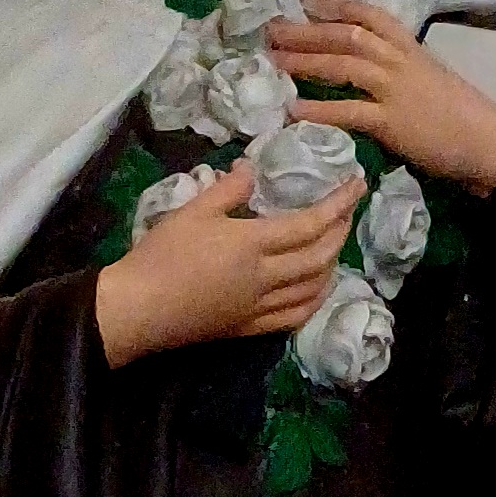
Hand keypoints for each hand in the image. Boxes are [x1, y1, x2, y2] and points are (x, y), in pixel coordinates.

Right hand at [94, 157, 362, 366]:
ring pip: (312, 289)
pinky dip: (314, 300)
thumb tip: (252, 168)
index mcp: (252, 244)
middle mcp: (264, 278)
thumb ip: (228, 189)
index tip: (356, 185)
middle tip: (347, 211)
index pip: (309, 224)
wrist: (139, 309)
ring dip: (332, 265)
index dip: (338, 205)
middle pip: (319, 257)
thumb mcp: (192, 210)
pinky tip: (316, 288)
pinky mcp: (249, 328)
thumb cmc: (161, 256)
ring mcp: (259, 307)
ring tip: (334, 245)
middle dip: (340, 232)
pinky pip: (294, 317)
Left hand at [271, 0, 495, 196]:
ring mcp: (395, 89)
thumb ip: (396, 67)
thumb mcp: (427, 76)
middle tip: (272, 30)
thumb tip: (363, 63)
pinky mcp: (392, 122)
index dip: (334, 5)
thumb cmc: (457, 112)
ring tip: (274, 61)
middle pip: (346, 35)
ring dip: (305, 60)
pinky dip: (319, 108)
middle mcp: (399, 60)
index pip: (367, 15)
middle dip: (306, 30)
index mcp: (408, 47)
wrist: (486, 141)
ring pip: (344, 64)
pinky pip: (348, 110)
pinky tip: (293, 109)